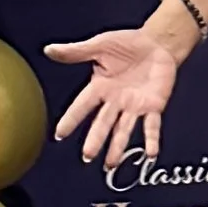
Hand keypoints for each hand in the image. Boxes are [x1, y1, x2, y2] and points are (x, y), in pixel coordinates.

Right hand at [49, 23, 177, 166]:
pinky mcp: (154, 106)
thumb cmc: (129, 44)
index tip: (59, 134)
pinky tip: (150, 153)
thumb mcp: (99, 45)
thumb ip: (76, 52)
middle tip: (87, 155)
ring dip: (117, 147)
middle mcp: (116, 101)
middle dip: (95, 140)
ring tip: (111, 163)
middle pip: (103, 123)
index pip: (82, 106)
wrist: (158, 43)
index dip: (71, 119)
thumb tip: (50, 51)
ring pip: (124, 130)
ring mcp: (135, 105)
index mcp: (101, 87)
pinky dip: (151, 139)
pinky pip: (152, 125)